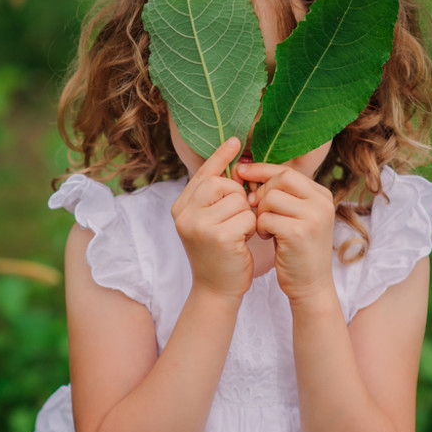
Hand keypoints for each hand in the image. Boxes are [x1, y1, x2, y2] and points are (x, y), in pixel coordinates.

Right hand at [171, 137, 255, 299]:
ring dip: (246, 214)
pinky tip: (244, 241)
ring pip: (237, 199)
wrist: (216, 290)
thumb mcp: (210, 221)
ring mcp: (199, 225)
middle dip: (238, 196)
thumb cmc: (219, 253)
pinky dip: (252, 228)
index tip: (237, 141)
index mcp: (180, 207)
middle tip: (238, 216)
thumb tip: (237, 164)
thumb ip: (215, 196)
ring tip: (239, 232)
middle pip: (221, 182)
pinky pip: (247, 217)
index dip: (220, 156)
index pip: (203, 173)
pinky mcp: (218, 237)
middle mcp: (184, 214)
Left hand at [234, 162, 336, 301]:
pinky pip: (266, 218)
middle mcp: (322, 202)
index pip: (288, 170)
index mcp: (321, 195)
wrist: (310, 284)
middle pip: (281, 179)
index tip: (241, 171)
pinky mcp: (299, 232)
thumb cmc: (296, 249)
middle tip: (254, 207)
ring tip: (266, 228)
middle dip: (261, 192)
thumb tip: (247, 170)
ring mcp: (313, 217)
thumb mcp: (295, 216)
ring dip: (260, 212)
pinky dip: (261, 227)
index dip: (262, 170)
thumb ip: (281, 195)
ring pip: (271, 197)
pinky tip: (268, 238)